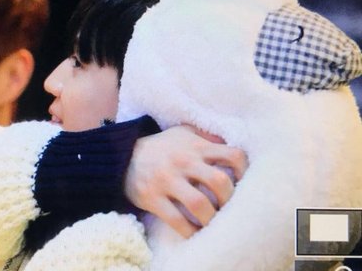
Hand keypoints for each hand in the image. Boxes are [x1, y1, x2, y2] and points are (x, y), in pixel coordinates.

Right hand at [124, 125, 247, 237]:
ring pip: (200, 204)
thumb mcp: (183, 134)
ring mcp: (168, 180)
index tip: (242, 182)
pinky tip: (194, 232)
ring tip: (212, 223)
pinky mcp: (153, 197)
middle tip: (227, 208)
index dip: (244, 171)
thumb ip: (206, 137)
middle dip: (229, 200)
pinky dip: (190, 231)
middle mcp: (184, 161)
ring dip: (211, 219)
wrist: (124, 156)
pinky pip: (177, 220)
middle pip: (219, 182)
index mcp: (195, 146)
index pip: (232, 154)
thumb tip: (231, 143)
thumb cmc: (162, 147)